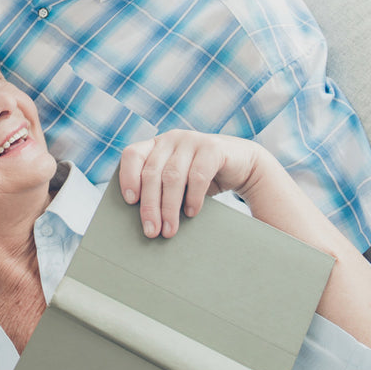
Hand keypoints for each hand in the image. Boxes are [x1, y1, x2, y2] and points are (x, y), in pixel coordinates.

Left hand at [118, 130, 261, 237]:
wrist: (242, 165)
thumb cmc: (201, 178)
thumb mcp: (177, 181)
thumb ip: (159, 189)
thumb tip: (143, 222)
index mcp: (156, 145)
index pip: (132, 155)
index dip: (128, 176)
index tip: (129, 201)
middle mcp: (171, 139)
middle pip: (152, 173)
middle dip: (150, 205)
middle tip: (151, 231)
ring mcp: (192, 140)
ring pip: (172, 176)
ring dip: (169, 207)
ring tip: (169, 230)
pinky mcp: (213, 148)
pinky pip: (197, 175)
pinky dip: (192, 198)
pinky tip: (191, 213)